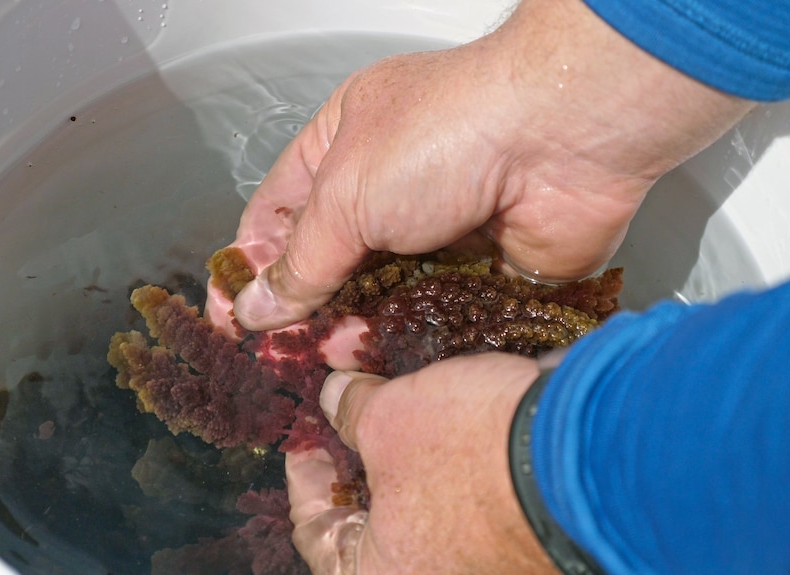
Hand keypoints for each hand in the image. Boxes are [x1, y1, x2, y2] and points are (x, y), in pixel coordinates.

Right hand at [229, 0, 753, 330]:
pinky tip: (375, 364)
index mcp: (341, 148)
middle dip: (300, 311)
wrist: (562, 139)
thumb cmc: (447, 135)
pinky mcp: (476, 274)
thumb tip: (256, 308)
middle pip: (327, 265)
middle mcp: (386, 191)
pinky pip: (427, 319)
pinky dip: (402, 342)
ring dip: (347, 332)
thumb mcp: (346, 194)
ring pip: (375, 299)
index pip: (276, 214)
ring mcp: (434, 234)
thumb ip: (300, 261)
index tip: (227, 318)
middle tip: (275, 359)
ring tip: (321, 367)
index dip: (247, 266)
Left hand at [286, 353, 559, 573]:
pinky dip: (449, 449)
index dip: (304, 479)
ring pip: (425, 497)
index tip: (305, 442)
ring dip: (405, 445)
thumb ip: (349, 411)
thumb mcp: (388, 420)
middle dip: (359, 455)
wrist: (586, 446)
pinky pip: (468, 486)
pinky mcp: (519, 522)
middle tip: (347, 414)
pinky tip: (444, 405)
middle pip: (374, 517)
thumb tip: (334, 397)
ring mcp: (484, 553)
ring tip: (393, 398)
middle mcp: (438, 572)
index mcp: (386, 572)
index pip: (317, 535)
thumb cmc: (472, 452)